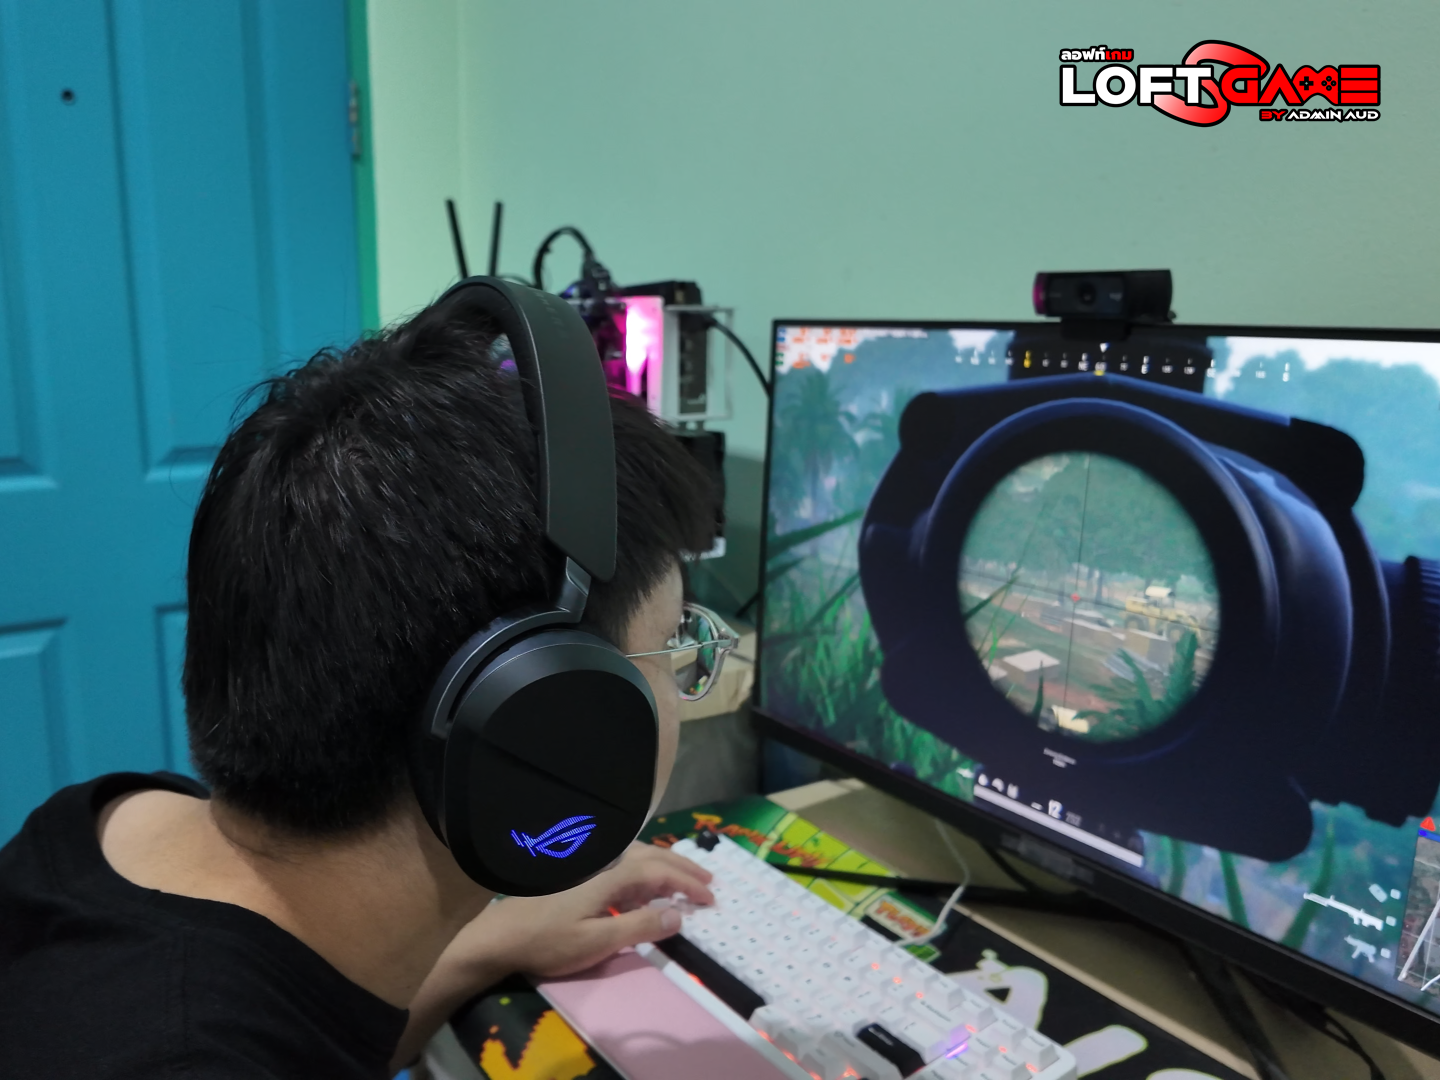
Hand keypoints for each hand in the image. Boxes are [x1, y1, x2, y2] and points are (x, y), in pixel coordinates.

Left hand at [455, 842, 714, 980]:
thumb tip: (679, 914)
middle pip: (651, 856)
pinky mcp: (580, 874)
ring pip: (637, 855)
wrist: (500, 937)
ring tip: (685, 880)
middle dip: (682, 868)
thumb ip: (639, 927)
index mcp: (611, 875)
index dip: (688, 882)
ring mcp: (590, 865)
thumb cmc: (548, 943)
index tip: (711, 898)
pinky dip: (645, 868)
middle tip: (709, 883)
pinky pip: (623, 862)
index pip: (660, 870)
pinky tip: (646, 885)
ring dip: (665, 865)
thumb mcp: (597, 943)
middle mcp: (603, 861)